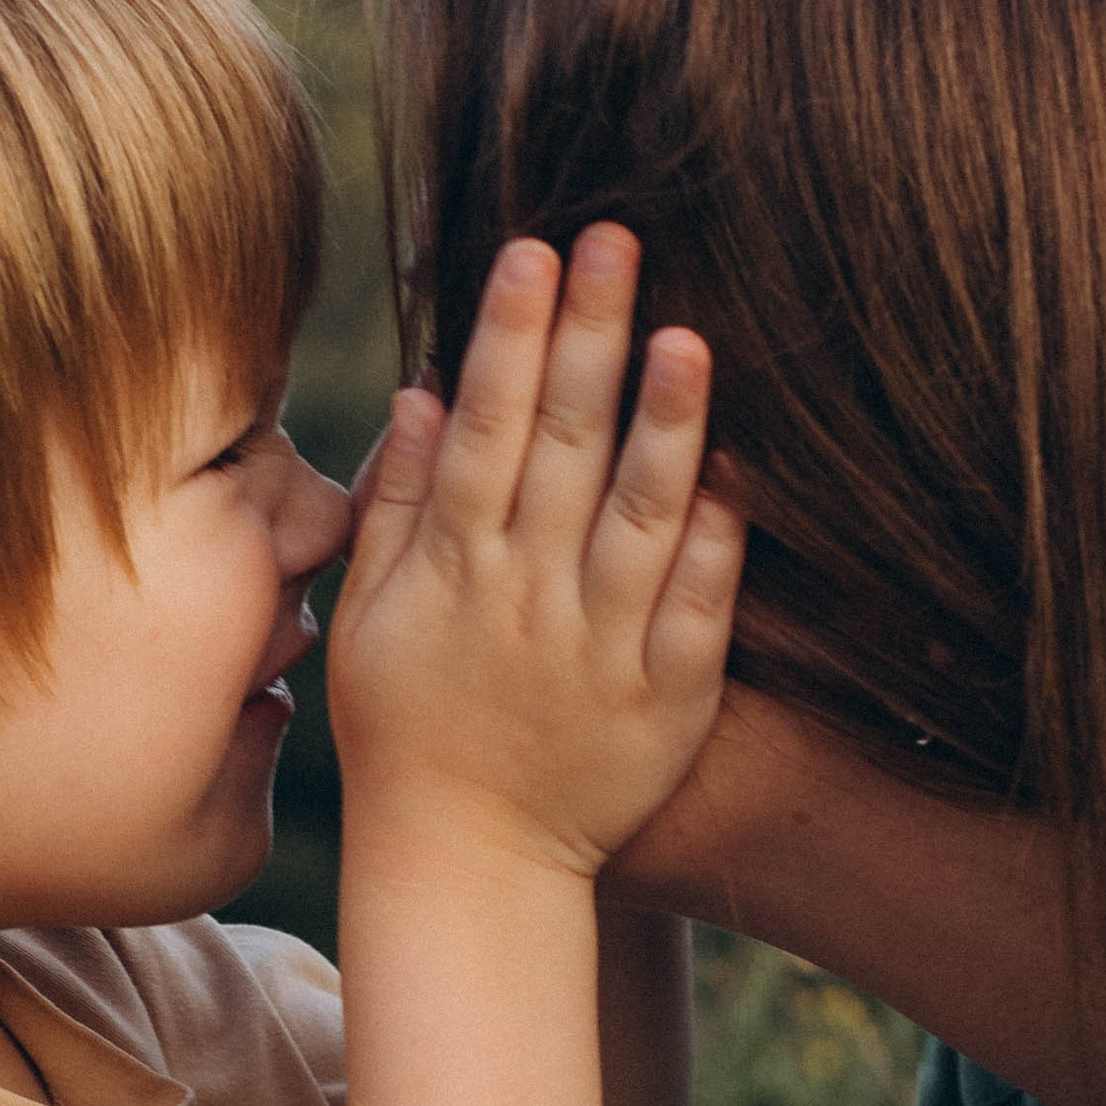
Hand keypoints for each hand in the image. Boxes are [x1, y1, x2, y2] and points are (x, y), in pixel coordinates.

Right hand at [331, 225, 743, 881]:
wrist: (470, 866)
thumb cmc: (407, 733)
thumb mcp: (367, 622)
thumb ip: (392, 506)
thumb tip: (420, 390)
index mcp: (453, 571)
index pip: (483, 430)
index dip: (508, 337)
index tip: (531, 252)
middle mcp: (527, 599)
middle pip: (563, 448)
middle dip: (589, 338)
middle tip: (618, 239)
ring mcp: (602, 649)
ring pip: (640, 518)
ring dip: (665, 424)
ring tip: (688, 335)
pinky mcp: (666, 699)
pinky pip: (699, 606)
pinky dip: (719, 536)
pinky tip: (739, 464)